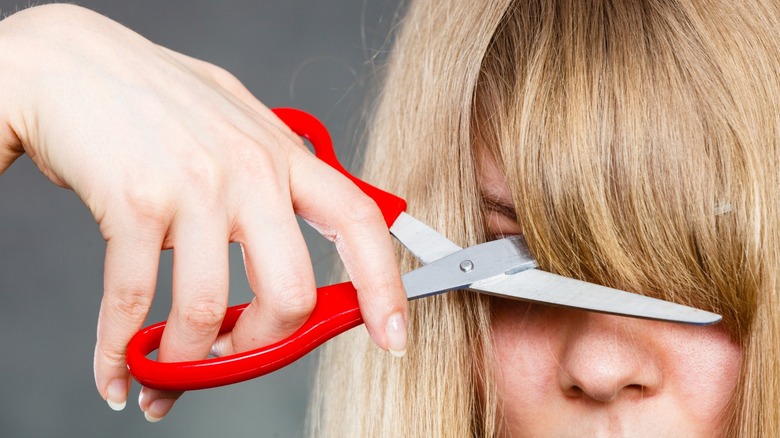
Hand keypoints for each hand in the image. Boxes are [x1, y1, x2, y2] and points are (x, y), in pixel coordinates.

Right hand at [0, 4, 407, 420]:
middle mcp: (252, 171)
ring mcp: (196, 186)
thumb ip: (273, 178)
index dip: (384, 285)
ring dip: (184, 363)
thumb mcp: (238, 125)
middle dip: (261, 348)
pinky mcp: (136, 202)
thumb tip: (294, 245)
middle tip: (232, 358)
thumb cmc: (158, 99)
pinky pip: (133, 303)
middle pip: (290, 294)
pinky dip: (121, 354)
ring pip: (207, 311)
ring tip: (165, 371)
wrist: (72, 62)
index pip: (359, 222)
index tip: (393, 335)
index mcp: (285, 156)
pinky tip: (117, 370)